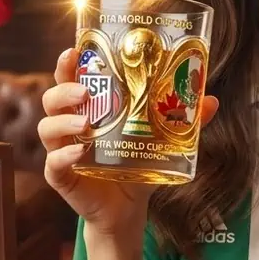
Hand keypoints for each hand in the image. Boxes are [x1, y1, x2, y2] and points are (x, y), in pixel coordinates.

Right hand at [38, 48, 218, 237]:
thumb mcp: (162, 141)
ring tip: (87, 123)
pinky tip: (81, 152)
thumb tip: (211, 100)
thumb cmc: (136, 166)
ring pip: (47, 128)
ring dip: (63, 122)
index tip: (74, 50)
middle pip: (52, 98)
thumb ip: (182, 120)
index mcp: (89, 109)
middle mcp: (70, 125)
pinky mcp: (61, 177)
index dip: (67, 63)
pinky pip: (53, 163)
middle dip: (64, 89)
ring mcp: (62, 150)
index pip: (71, 79)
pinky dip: (63, 156)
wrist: (127, 209)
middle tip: (85, 91)